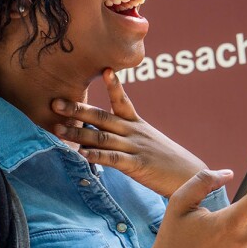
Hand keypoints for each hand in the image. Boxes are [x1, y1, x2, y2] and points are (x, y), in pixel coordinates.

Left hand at [51, 68, 207, 196]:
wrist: (191, 178)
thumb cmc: (167, 161)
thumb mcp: (148, 142)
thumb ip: (128, 136)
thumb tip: (104, 135)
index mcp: (137, 124)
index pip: (122, 100)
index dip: (113, 84)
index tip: (104, 69)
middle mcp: (134, 131)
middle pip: (102, 117)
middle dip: (77, 110)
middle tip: (55, 103)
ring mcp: (135, 147)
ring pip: (102, 137)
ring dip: (78, 133)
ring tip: (57, 129)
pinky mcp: (137, 165)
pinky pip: (114, 158)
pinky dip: (96, 155)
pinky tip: (81, 154)